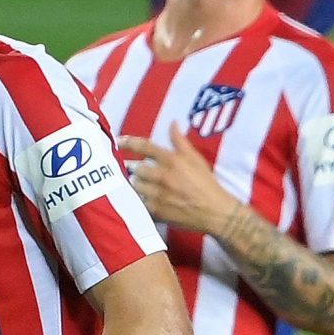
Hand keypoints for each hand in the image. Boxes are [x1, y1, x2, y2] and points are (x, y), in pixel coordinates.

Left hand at [121, 125, 241, 235]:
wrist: (215, 212)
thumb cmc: (207, 184)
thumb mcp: (196, 159)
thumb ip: (180, 141)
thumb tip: (173, 123)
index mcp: (173, 160)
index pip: (145, 146)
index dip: (129, 142)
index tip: (118, 142)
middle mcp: (163, 175)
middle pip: (136, 168)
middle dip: (136, 169)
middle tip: (140, 171)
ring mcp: (158, 194)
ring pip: (136, 185)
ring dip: (138, 184)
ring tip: (145, 185)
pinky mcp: (157, 210)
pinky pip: (140, 202)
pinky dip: (142, 200)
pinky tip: (149, 200)